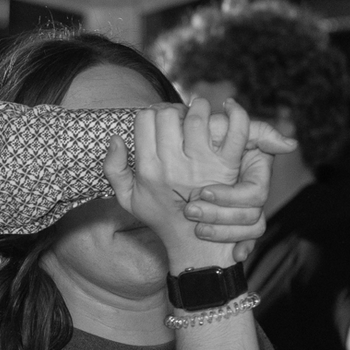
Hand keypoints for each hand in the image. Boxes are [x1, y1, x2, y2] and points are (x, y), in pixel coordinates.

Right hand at [112, 98, 267, 267]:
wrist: (195, 242)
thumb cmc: (161, 216)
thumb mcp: (127, 199)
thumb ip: (113, 169)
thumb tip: (116, 138)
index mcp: (148, 170)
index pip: (145, 119)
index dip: (151, 114)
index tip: (158, 121)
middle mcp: (173, 166)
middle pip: (168, 114)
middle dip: (172, 109)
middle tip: (179, 116)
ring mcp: (201, 165)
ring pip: (197, 116)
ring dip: (199, 107)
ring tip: (200, 111)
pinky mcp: (227, 166)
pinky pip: (236, 130)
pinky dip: (236, 114)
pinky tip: (229, 108)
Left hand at [165, 104, 300, 254]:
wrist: (194, 147)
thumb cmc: (216, 136)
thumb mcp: (233, 129)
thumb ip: (262, 133)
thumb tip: (291, 145)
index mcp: (256, 176)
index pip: (254, 195)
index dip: (230, 197)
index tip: (204, 192)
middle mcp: (254, 196)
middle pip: (249, 217)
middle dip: (220, 217)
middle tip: (190, 211)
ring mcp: (247, 211)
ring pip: (247, 231)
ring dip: (222, 233)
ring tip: (197, 229)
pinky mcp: (236, 222)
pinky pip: (246, 242)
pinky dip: (243, 249)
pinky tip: (236, 256)